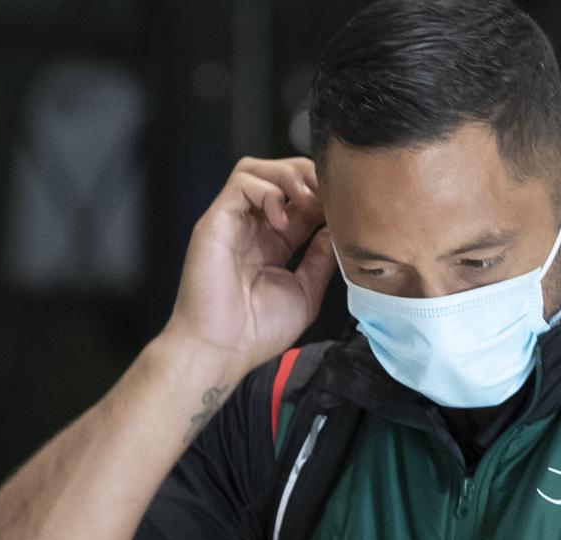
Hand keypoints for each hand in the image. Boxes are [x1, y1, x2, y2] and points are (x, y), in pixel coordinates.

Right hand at [165, 157, 334, 379]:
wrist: (222, 350)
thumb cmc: (257, 331)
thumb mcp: (305, 291)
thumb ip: (320, 258)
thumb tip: (337, 230)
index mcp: (274, 241)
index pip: (299, 199)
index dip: (323, 194)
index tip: (344, 206)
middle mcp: (252, 226)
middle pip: (279, 174)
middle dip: (308, 176)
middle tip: (328, 196)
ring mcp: (233, 221)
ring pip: (258, 169)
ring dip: (289, 176)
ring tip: (307, 202)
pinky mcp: (216, 221)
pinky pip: (242, 183)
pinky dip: (268, 192)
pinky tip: (283, 221)